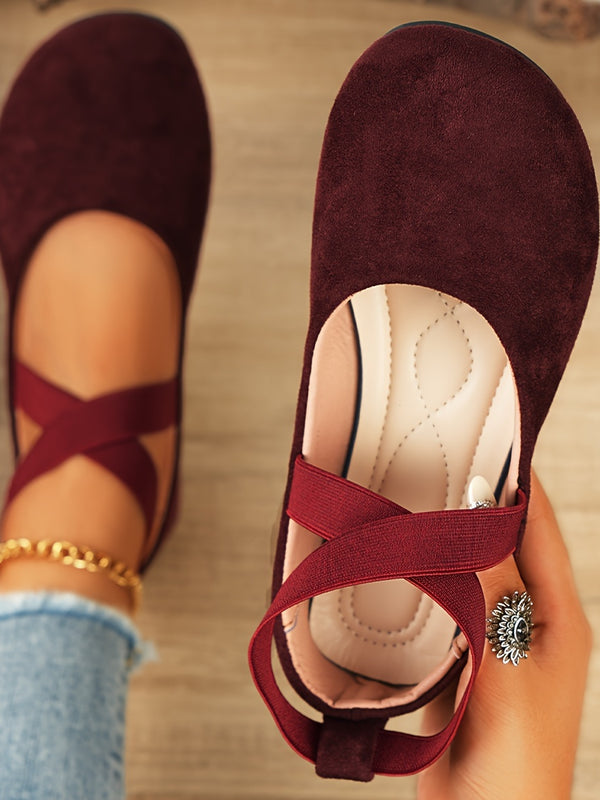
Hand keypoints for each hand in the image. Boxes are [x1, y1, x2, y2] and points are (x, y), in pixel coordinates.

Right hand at [418, 471, 591, 799]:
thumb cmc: (517, 766)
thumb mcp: (508, 670)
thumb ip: (493, 592)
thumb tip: (482, 516)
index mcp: (558, 620)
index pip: (539, 531)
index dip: (518, 483)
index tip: (491, 439)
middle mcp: (529, 623)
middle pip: (505, 546)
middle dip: (478, 505)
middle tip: (442, 463)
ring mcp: (495, 641)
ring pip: (472, 573)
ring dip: (450, 540)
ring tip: (418, 501)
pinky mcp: (464, 660)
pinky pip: (447, 604)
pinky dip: (429, 577)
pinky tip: (403, 562)